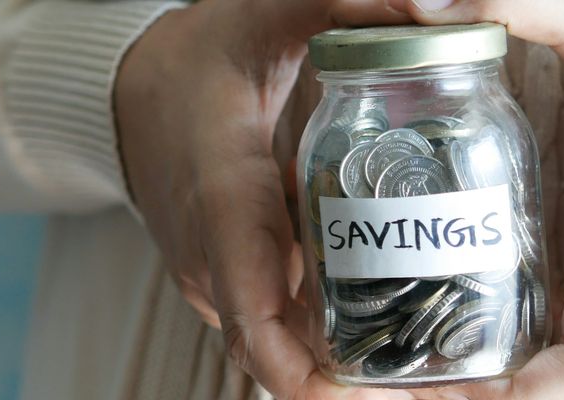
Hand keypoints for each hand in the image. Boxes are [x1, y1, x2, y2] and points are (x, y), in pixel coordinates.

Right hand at [115, 1, 414, 398]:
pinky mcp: (222, 279)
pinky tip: (385, 306)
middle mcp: (212, 255)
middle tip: (437, 378)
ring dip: (346, 354)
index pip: (251, 310)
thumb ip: (347, 3)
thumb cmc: (197, 58)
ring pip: (280, 340)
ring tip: (428, 356)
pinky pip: (275, 319)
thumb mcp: (266, 13)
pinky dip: (326, 326)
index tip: (361, 393)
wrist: (125, 93)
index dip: (299, 370)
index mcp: (221, 198)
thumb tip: (435, 7)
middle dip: (351, 375)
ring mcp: (213, 276)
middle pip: (278, 347)